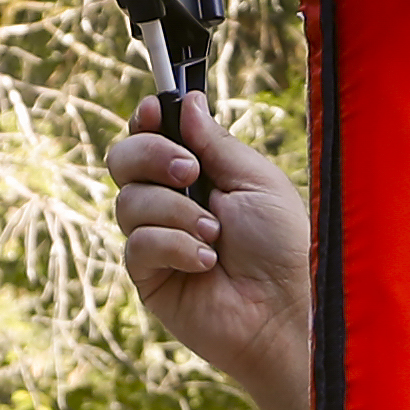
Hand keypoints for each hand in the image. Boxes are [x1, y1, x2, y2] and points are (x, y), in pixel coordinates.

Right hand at [110, 96, 314, 409]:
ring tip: (215, 234)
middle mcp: (171, 203)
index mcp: (199, 174)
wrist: (287, 309)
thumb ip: (216, 143)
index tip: (154, 110)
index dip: (145, 120)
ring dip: (176, 211)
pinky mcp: (149, 277)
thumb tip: (186, 100)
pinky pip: (137, 244)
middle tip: (190, 170)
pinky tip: (206, 262)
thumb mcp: (254, 181)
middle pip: (122, 160)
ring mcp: (157, 239)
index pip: (152, 136)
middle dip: (151, 155)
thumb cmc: (283, 246)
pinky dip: (173, 246)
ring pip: (128, 201)